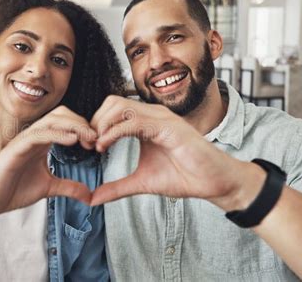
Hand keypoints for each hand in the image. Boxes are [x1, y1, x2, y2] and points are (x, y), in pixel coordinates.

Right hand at [0, 106, 95, 255]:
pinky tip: (72, 140)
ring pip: (51, 120)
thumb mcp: (49, 187)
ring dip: (74, 126)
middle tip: (96, 138)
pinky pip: (39, 135)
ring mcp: (24, 140)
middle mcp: (33, 136)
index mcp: (41, 141)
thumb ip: (68, 187)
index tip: (97, 142)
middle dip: (81, 123)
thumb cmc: (13, 190)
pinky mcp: (16, 149)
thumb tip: (89, 196)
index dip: (83, 128)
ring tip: (89, 138)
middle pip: (61, 115)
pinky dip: (57, 134)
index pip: (65, 123)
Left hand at [90, 96, 244, 206]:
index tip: (88, 146)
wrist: (213, 182)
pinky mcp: (169, 126)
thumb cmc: (184, 176)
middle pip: (112, 102)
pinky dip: (115, 131)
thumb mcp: (142, 182)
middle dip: (95, 121)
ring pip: (121, 106)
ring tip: (96, 145)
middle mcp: (152, 114)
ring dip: (102, 124)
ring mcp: (161, 118)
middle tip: (89, 145)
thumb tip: (92, 198)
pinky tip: (105, 145)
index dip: (95, 125)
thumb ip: (117, 187)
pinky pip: (135, 121)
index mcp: (146, 122)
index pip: (112, 110)